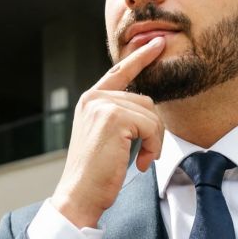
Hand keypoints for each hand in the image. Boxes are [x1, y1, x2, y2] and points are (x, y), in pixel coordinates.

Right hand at [51, 36, 166, 227]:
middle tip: (146, 154)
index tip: (157, 43)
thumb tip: (149, 108)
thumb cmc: (96, 173)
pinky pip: (151, 125)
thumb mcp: (106, 137)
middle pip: (146, 100)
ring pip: (151, 114)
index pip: (119, 71)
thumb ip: (120, 116)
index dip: (140, 56)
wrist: (79, 195)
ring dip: (154, 141)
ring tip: (141, 159)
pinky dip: (153, 147)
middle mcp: (94, 98)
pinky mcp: (113, 117)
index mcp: (91, 100)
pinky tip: (140, 162)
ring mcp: (102, 106)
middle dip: (153, 130)